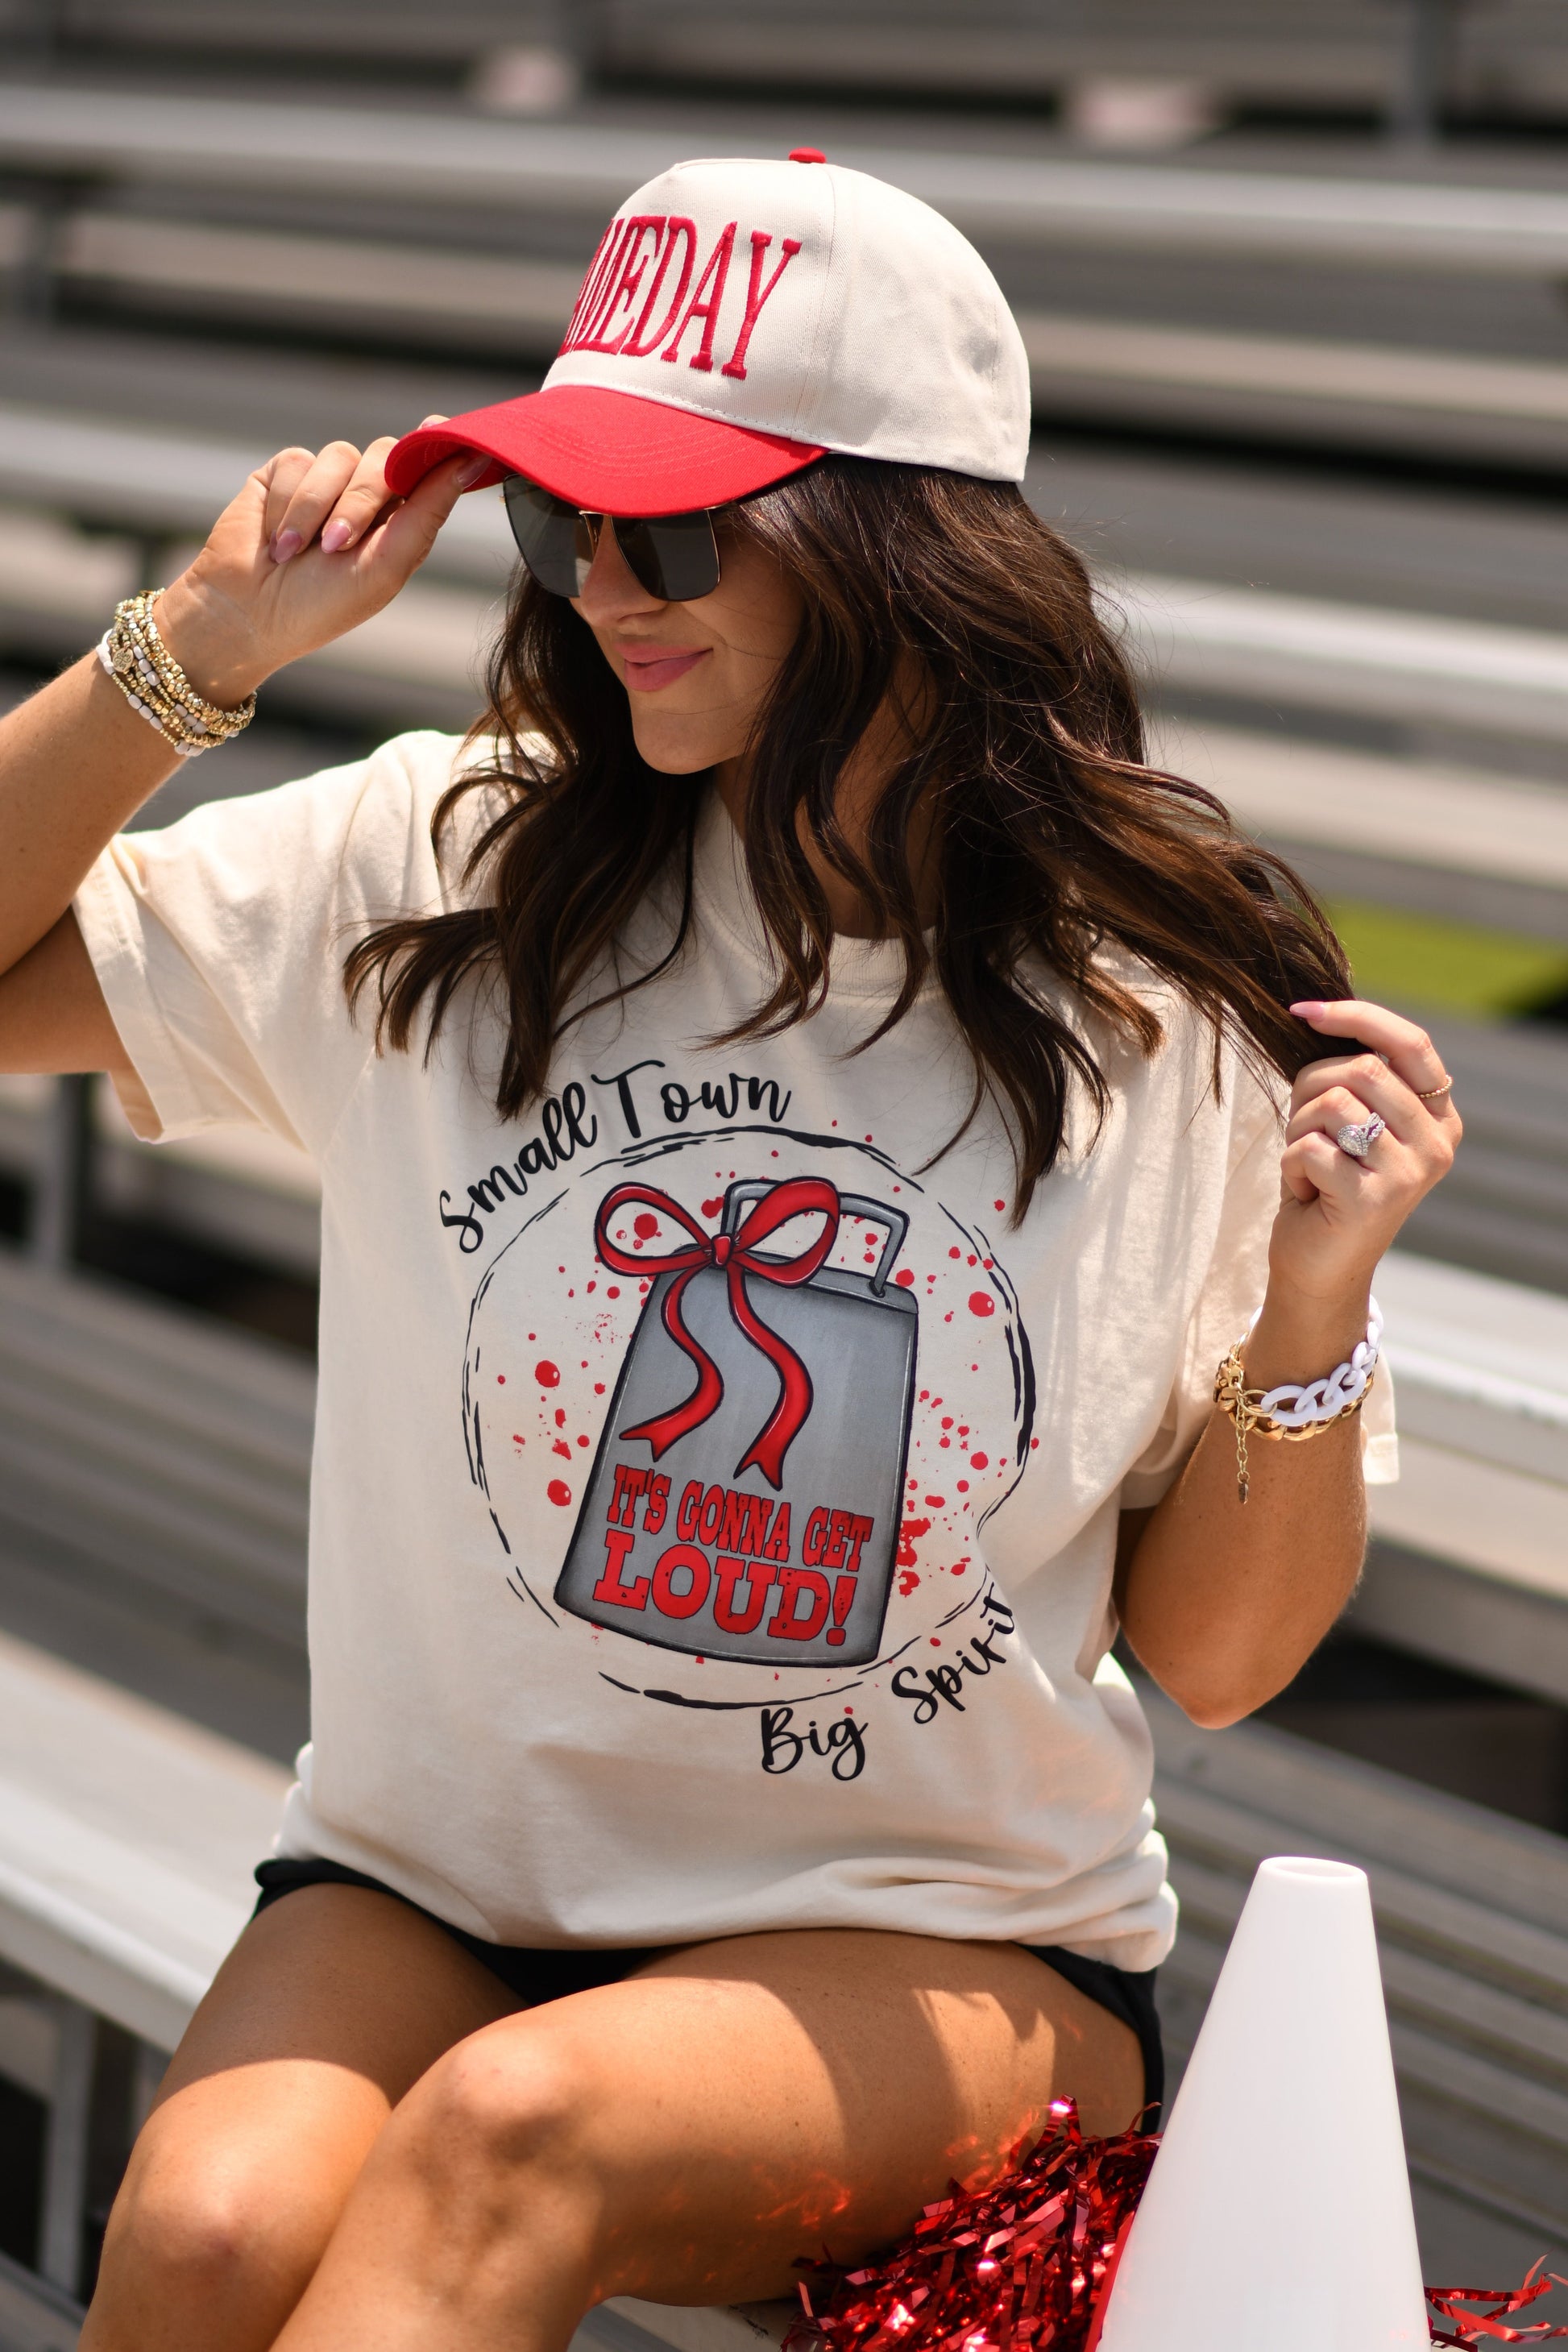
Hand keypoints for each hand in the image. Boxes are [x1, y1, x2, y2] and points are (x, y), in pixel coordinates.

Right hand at [150, 415, 481, 706]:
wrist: (247, 616)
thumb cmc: (323, 605)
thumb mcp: (386, 565)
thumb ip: (428, 510)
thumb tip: (473, 457)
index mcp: (402, 520)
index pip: (428, 468)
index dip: (436, 449)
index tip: (442, 432)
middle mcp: (367, 494)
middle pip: (385, 456)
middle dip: (361, 500)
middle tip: (335, 546)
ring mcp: (326, 480)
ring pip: (339, 457)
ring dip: (316, 509)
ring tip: (296, 554)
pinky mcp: (285, 473)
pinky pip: (297, 463)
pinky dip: (287, 505)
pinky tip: (275, 541)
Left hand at [1255, 999, 1459, 1362]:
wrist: (1318, 1270)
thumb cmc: (1325, 1188)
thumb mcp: (1347, 1124)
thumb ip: (1353, 1078)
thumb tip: (1319, 1011)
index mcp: (1438, 1117)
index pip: (1410, 1042)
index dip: (1357, 1015)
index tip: (1303, 1009)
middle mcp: (1437, 1143)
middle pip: (1361, 1069)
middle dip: (1311, 1091)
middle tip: (1305, 1131)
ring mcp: (1409, 1172)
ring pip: (1333, 1105)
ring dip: (1299, 1131)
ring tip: (1309, 1167)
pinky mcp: (1373, 1198)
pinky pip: (1310, 1147)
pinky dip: (1291, 1166)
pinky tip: (1305, 1194)